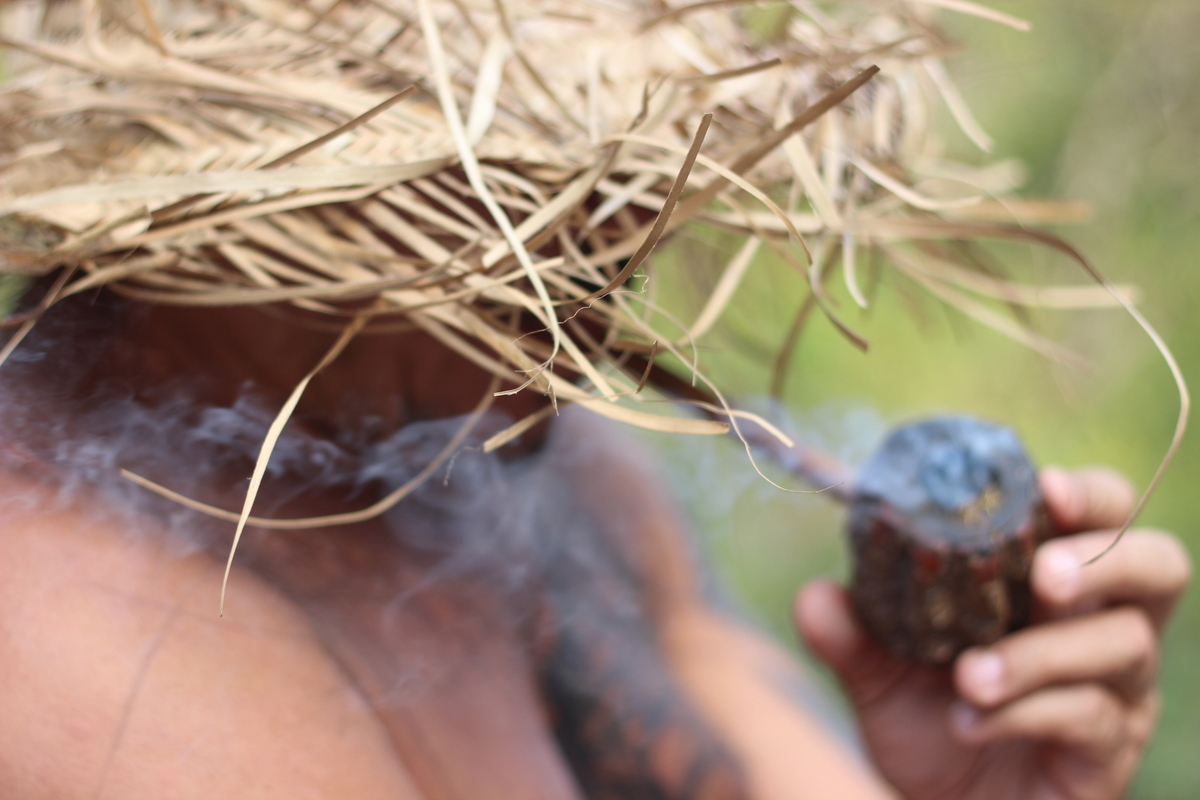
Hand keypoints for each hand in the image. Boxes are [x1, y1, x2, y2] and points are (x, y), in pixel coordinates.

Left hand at [796, 467, 1190, 799]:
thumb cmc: (929, 723)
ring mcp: (1118, 692)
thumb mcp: (879, 674)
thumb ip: (853, 633)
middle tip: (1045, 577)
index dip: (1086, 495)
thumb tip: (815, 596)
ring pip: (1121, 643)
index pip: (1103, 515)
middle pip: (1159, 565)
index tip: (1043, 487)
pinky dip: (1022, 711)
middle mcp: (1102, 626)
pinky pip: (1088, 716)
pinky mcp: (1109, 752)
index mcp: (1055, 585)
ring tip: (968, 675)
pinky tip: (967, 721)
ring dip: (1038, 653)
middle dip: (1106, 557)